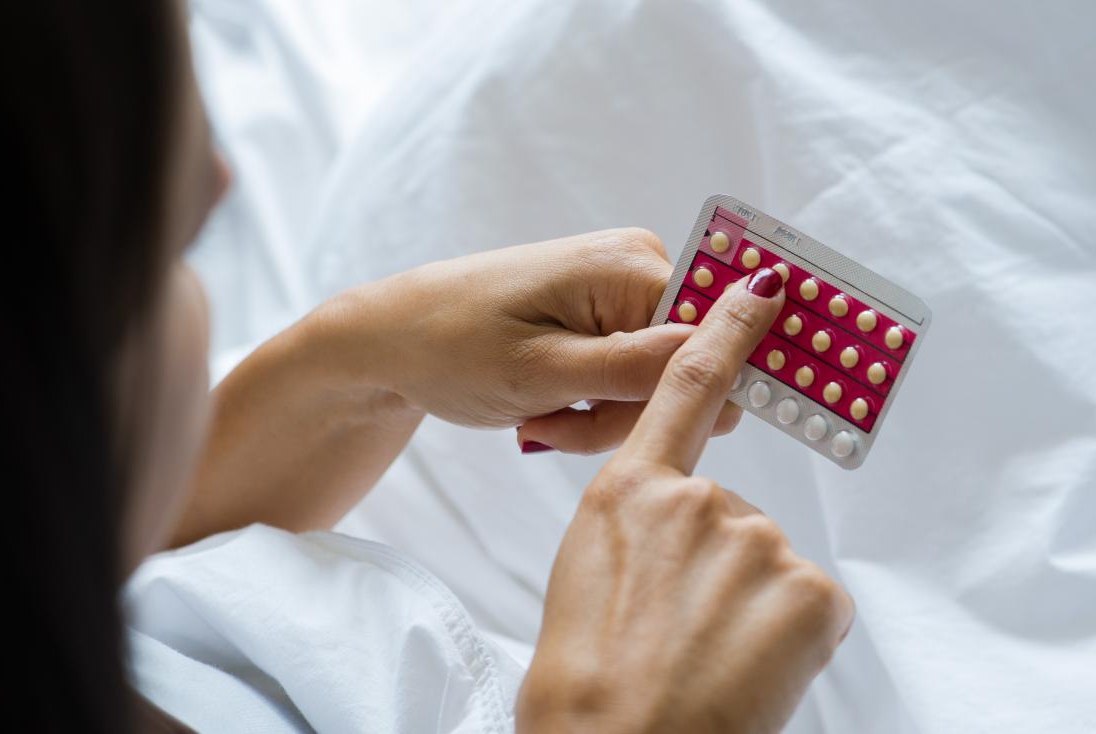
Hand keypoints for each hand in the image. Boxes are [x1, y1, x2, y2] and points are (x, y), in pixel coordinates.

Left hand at [316, 228, 742, 449]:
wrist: (388, 340)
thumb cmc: (450, 346)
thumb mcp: (545, 371)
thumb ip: (641, 368)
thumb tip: (736, 359)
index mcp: (633, 265)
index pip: (713, 343)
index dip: (681, 399)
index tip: (615, 422)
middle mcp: (638, 265)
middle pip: (684, 368)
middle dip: (626, 415)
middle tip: (556, 424)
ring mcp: (620, 291)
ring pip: (654, 384)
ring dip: (600, 417)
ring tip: (539, 416)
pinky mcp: (601, 314)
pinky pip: (626, 377)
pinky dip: (589, 407)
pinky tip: (544, 410)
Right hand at [516, 272, 854, 733]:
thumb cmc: (584, 672)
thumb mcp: (589, 572)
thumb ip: (641, 526)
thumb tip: (674, 533)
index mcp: (629, 491)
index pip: (685, 387)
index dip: (728, 331)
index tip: (765, 289)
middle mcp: (695, 501)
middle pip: (733, 519)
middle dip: (721, 573)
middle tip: (684, 633)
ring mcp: (755, 540)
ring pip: (771, 569)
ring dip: (752, 613)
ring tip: (706, 659)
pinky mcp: (808, 589)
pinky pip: (810, 607)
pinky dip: (788, 642)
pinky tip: (745, 670)